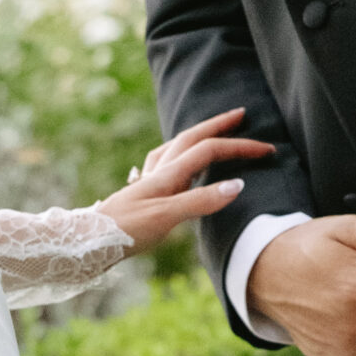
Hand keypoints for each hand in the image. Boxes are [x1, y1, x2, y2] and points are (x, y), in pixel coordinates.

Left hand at [99, 108, 271, 254]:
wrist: (88, 241)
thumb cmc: (126, 230)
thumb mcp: (167, 217)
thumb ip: (201, 200)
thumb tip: (237, 185)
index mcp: (168, 173)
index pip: (210, 150)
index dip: (240, 147)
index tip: (267, 150)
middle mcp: (159, 170)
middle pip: (192, 137)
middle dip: (218, 125)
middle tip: (240, 114)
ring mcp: (149, 179)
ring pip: (177, 146)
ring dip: (198, 135)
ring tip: (212, 131)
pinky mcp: (142, 192)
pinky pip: (165, 162)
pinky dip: (178, 155)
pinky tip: (175, 163)